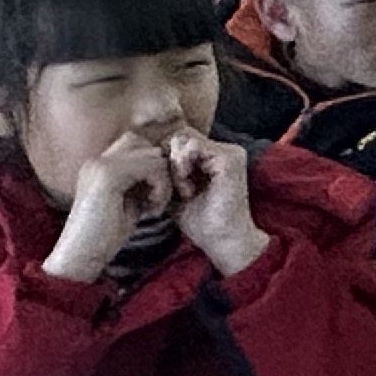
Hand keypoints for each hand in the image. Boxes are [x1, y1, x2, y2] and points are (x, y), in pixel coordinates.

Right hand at [45, 134, 179, 282]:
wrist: (81, 257)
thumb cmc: (107, 235)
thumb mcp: (129, 200)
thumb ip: (141, 179)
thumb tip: (166, 162)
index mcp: (99, 164)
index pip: (138, 144)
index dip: (154, 166)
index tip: (154, 195)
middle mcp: (97, 160)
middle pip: (148, 146)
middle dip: (162, 172)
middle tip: (156, 201)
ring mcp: (100, 165)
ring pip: (154, 155)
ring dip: (164, 182)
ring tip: (153, 207)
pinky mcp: (108, 175)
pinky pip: (153, 167)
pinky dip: (161, 188)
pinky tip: (151, 210)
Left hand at [170, 135, 267, 279]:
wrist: (221, 240)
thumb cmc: (201, 222)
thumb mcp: (176, 191)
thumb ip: (167, 171)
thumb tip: (145, 156)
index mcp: (215, 157)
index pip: (180, 140)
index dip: (166, 159)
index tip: (167, 186)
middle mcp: (225, 149)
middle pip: (181, 135)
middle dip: (169, 160)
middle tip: (175, 188)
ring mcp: (230, 152)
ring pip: (185, 138)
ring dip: (176, 165)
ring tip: (183, 190)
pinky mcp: (229, 159)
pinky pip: (194, 146)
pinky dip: (183, 166)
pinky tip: (187, 188)